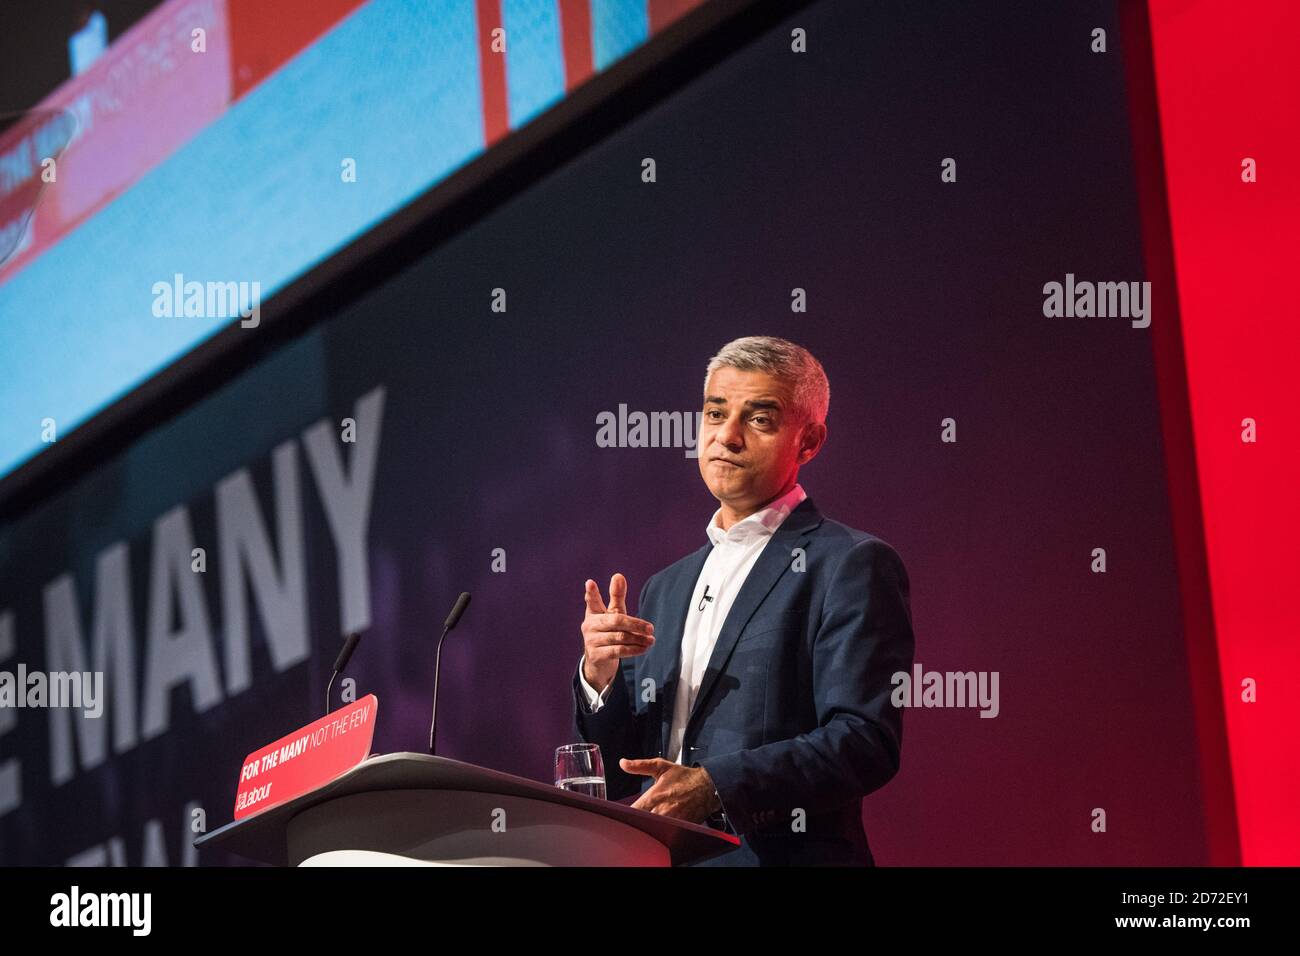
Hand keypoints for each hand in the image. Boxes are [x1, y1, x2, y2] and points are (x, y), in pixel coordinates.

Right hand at [581, 574, 654, 691]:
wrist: (598, 662)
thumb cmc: (608, 632)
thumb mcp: (612, 613)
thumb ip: (616, 596)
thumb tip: (618, 575)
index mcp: (593, 613)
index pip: (592, 601)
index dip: (591, 593)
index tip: (590, 582)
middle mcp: (590, 626)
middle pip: (616, 621)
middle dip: (635, 624)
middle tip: (651, 628)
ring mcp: (591, 641)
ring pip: (620, 637)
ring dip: (638, 639)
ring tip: (651, 639)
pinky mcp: (597, 655)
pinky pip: (619, 651)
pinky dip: (634, 649)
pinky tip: (644, 648)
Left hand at [623, 758, 721, 823]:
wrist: (709, 787)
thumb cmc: (685, 778)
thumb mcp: (661, 766)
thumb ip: (640, 765)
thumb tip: (623, 763)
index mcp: (655, 795)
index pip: (633, 810)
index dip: (624, 814)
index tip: (620, 813)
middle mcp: (663, 810)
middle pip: (641, 823)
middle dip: (635, 822)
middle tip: (632, 819)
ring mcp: (672, 821)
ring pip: (653, 830)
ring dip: (648, 827)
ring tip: (645, 823)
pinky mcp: (681, 828)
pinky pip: (667, 834)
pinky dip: (662, 831)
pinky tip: (660, 827)